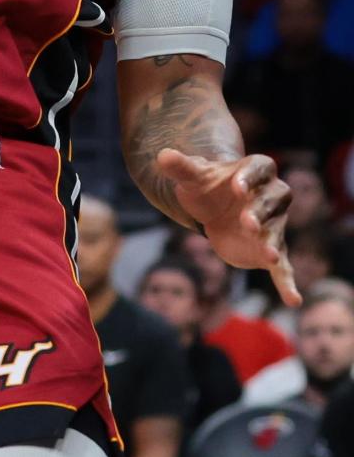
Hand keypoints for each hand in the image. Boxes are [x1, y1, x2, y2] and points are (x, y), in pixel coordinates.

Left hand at [156, 149, 298, 304]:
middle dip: (260, 212)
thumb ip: (181, 167)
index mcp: (255, 171)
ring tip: (270, 255)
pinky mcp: (268, 249)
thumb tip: (162, 155)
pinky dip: (288, 283)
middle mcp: (271, 196)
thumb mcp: (192, 176)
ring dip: (272, 242)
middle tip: (247, 222)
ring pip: (276, 232)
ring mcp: (273, 224)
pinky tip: (294, 301)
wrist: (213, 206)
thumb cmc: (206, 186)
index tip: (237, 186)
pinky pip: (283, 267)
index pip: (259, 168)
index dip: (250, 177)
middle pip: (271, 202)